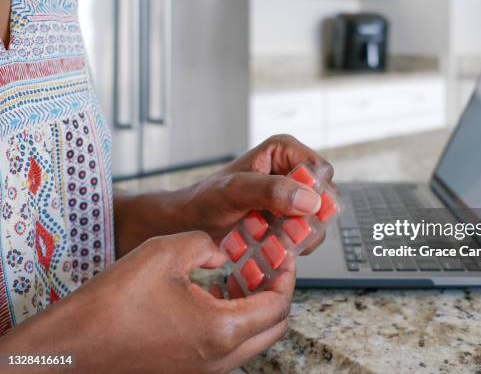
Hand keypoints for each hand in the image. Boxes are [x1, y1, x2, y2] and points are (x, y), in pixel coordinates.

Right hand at [0, 231, 293, 372]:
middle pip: (272, 328)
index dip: (285, 276)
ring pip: (251, 341)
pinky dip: (231, 323)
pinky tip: (211, 297)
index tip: (282, 258)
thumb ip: (205, 245)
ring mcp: (203, 371)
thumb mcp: (165, 251)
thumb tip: (220, 253)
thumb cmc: (112, 303)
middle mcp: (219, 359)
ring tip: (239, 279)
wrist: (69, 349)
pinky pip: (226, 349)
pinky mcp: (186, 372)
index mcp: (222, 331)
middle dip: (276, 294)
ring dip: (254, 310)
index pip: (277, 305)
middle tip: (266, 268)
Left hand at [181, 135, 334, 253]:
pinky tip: (270, 247)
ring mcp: (292, 197)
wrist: (191, 222)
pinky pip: (305, 235)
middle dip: (306, 220)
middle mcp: (292, 170)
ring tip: (270, 240)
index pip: (321, 171)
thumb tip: (310, 200)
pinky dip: (291, 245)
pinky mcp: (289, 218)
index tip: (293, 213)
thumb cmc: (206, 199)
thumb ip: (271, 190)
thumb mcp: (235, 190)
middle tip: (281, 232)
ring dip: (298, 236)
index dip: (314, 194)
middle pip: (324, 198)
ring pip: (317, 220)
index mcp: (284, 151)